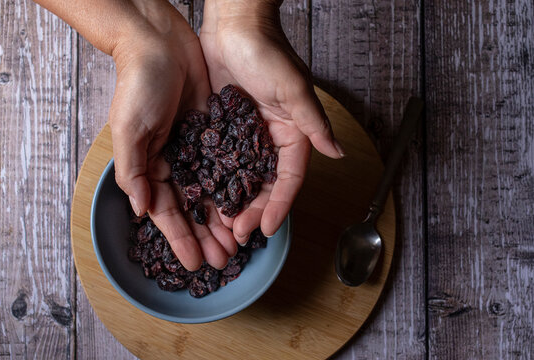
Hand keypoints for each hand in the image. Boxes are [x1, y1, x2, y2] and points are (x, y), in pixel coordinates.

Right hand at [109, 4, 235, 270]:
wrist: (161, 44)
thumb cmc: (139, 85)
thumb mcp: (129, 128)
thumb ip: (133, 170)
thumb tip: (140, 209)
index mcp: (148, 168)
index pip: (167, 212)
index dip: (181, 239)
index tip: (197, 263)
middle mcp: (172, 163)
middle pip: (191, 209)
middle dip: (206, 236)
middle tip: (224, 261)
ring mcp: (194, 150)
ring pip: (211, 193)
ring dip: (222, 219)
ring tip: (238, 243)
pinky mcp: (213, 134)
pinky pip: (226, 168)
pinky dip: (233, 188)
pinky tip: (245, 205)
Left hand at [200, 0, 344, 242]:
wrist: (234, 24)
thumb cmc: (267, 51)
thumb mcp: (294, 89)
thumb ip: (314, 124)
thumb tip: (338, 153)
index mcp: (292, 134)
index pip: (289, 179)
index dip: (280, 205)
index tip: (269, 229)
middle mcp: (270, 139)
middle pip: (264, 185)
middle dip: (254, 211)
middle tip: (239, 234)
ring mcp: (245, 136)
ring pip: (241, 178)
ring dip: (234, 202)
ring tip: (222, 225)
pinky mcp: (223, 129)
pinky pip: (220, 161)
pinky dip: (215, 181)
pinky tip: (204, 198)